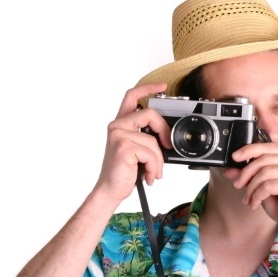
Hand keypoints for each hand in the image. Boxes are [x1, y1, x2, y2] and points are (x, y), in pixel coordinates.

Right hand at [91, 83, 171, 204]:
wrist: (110, 190)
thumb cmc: (124, 171)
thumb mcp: (137, 150)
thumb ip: (147, 136)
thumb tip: (166, 136)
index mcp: (120, 124)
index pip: (132, 96)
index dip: (148, 87)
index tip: (163, 86)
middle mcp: (117, 126)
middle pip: (150, 114)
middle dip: (164, 130)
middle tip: (167, 146)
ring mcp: (119, 135)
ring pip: (153, 140)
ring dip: (159, 160)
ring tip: (153, 171)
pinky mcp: (123, 147)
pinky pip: (151, 153)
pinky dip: (155, 167)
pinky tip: (149, 175)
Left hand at [226, 144, 277, 237]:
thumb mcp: (264, 188)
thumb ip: (250, 177)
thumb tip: (230, 169)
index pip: (270, 147)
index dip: (250, 150)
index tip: (235, 157)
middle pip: (265, 158)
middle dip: (247, 172)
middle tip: (238, 184)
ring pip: (265, 171)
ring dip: (251, 187)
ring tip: (249, 199)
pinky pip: (268, 185)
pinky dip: (257, 195)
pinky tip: (256, 204)